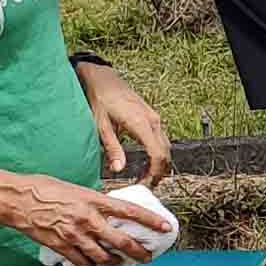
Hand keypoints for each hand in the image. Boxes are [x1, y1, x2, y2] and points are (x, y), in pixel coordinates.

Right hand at [0, 171, 175, 265]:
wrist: (18, 199)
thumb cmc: (45, 188)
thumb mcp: (76, 189)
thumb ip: (94, 200)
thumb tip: (108, 210)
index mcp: (93, 200)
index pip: (129, 211)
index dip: (150, 220)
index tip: (165, 226)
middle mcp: (87, 219)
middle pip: (121, 241)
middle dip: (139, 252)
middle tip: (147, 256)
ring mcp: (74, 235)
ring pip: (103, 256)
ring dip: (114, 260)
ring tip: (118, 260)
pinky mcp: (62, 246)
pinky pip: (83, 263)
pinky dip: (90, 265)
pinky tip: (93, 262)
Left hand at [79, 62, 171, 185]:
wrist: (103, 78)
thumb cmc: (100, 100)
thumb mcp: (101, 126)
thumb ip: (111, 148)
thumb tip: (118, 170)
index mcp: (141, 124)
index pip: (157, 154)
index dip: (153, 173)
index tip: (143, 185)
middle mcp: (152, 121)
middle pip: (165, 153)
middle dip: (158, 172)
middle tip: (144, 187)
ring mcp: (154, 118)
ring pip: (165, 147)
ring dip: (159, 164)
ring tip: (145, 178)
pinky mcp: (151, 117)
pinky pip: (161, 139)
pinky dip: (157, 154)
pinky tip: (145, 163)